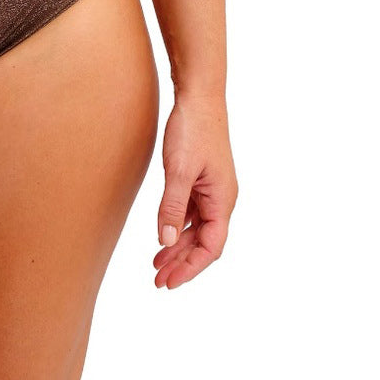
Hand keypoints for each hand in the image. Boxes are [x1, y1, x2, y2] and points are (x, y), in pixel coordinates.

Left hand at [154, 89, 237, 288]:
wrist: (199, 96)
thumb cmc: (193, 129)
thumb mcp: (178, 170)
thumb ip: (171, 207)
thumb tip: (164, 241)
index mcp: (222, 200)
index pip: (211, 247)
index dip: (191, 267)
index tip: (170, 283)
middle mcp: (221, 198)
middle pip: (204, 242)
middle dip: (182, 263)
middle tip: (158, 282)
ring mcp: (212, 189)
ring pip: (196, 229)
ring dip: (178, 247)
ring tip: (157, 265)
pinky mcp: (201, 179)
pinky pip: (191, 213)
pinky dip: (177, 227)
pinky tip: (162, 236)